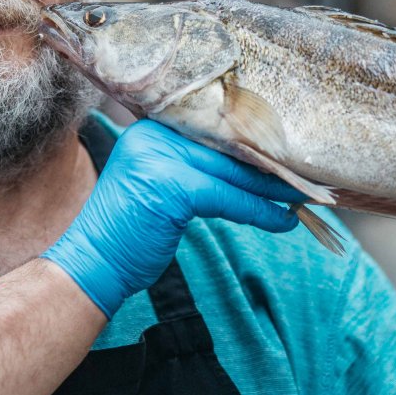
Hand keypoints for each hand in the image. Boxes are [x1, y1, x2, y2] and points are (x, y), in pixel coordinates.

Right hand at [43, 120, 304, 317]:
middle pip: (227, 147)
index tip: (287, 156)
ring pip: (233, 171)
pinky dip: (259, 211)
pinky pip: (228, 197)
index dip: (253, 144)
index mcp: (151, 128)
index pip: (214, 129)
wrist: (90, 265)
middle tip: (305, 176)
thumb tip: (252, 167)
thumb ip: (194, 169)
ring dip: (273, 188)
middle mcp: (153, 134)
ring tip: (302, 199)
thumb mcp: (160, 188)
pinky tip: (282, 221)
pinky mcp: (170, 187)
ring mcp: (159, 157)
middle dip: (269, 164)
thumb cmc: (128, 234)